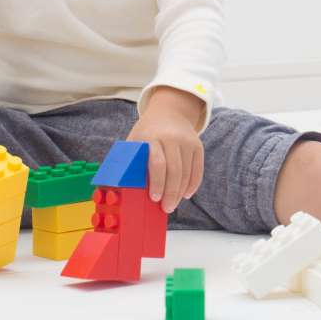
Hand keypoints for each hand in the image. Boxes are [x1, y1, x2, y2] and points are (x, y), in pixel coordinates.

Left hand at [127, 87, 204, 213]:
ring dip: (181, 192)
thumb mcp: (135, 140)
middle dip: (170, 193)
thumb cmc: (147, 131)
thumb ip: (131, 159)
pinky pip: (198, 169)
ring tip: (173, 204)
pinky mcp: (197, 145)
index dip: (157, 183)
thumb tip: (123, 188)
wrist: (169, 111)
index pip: (158, 163)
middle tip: (166, 208)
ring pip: (187, 172)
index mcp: (152, 137)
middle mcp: (172, 138)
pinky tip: (186, 194)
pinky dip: (193, 184)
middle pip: (174, 171)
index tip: (154, 198)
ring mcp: (187, 141)